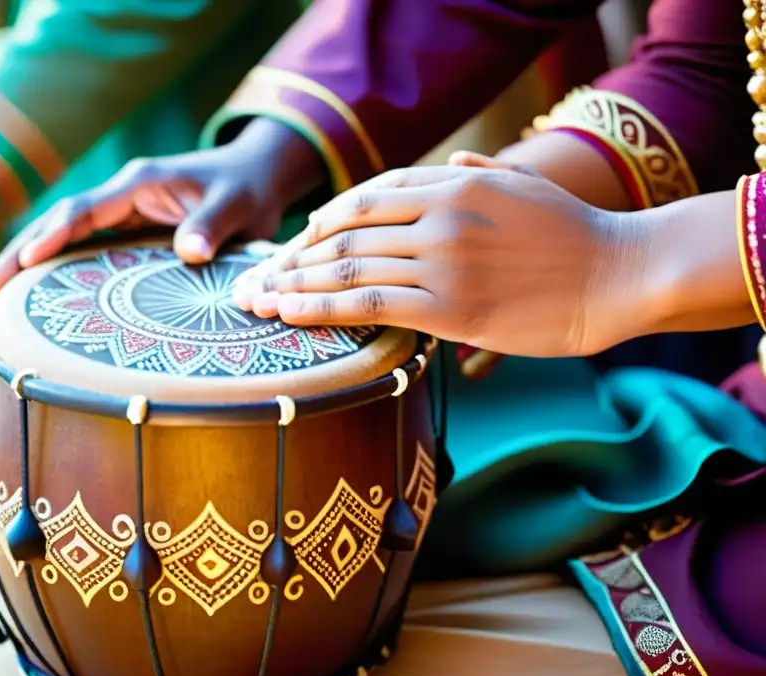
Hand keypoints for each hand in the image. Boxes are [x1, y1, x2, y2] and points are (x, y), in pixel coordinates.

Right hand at [0, 119, 325, 297]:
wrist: (255, 179)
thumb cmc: (247, 190)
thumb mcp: (238, 206)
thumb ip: (213, 224)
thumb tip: (190, 252)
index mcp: (140, 182)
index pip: (87, 208)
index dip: (56, 234)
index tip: (28, 260)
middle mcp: (121, 196)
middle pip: (58, 222)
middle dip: (19, 253)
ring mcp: (120, 214)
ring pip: (63, 236)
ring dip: (27, 263)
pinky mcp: (127, 232)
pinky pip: (84, 250)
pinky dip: (56, 268)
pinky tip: (34, 295)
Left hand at [231, 164, 649, 357]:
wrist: (620, 274)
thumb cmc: (573, 233)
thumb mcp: (524, 184)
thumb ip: (477, 173)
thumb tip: (447, 164)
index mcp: (451, 185)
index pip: (364, 200)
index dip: (319, 225)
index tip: (291, 248)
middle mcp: (439, 216)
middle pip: (343, 234)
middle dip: (289, 259)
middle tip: (251, 280)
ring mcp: (442, 260)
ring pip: (347, 268)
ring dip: (292, 285)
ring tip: (255, 301)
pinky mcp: (452, 307)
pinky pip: (369, 305)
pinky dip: (321, 308)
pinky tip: (289, 315)